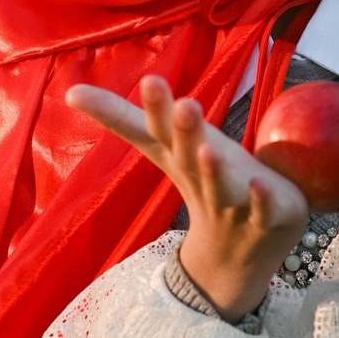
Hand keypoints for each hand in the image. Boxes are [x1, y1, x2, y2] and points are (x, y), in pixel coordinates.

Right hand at [66, 77, 308, 321]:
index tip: (150, 80)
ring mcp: (233, 203)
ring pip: (221, 187)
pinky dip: (261, 200)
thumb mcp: (167, 149)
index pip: (160, 130)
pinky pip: (264, 210)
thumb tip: (71, 92)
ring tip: (209, 147)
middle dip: (184, 131)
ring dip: (214, 169)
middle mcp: (201, 179)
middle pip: (189, 155)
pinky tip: (260, 185)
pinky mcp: (267, 217)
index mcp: (179, 157)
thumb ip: (126, 119)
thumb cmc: (203, 184)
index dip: (154, 107)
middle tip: (183, 104)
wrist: (235, 258)